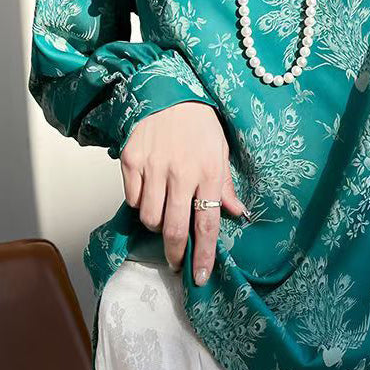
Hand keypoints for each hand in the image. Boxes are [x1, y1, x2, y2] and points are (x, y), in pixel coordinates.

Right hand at [120, 101, 248, 282]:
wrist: (168, 92)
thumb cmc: (200, 125)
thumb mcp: (221, 151)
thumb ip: (226, 186)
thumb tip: (238, 214)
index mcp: (209, 173)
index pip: (207, 224)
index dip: (204, 254)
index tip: (200, 277)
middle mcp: (181, 173)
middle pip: (174, 229)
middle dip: (175, 253)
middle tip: (176, 261)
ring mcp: (154, 167)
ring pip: (149, 217)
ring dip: (157, 224)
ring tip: (163, 213)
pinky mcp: (132, 160)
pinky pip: (131, 198)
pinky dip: (139, 202)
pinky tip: (148, 191)